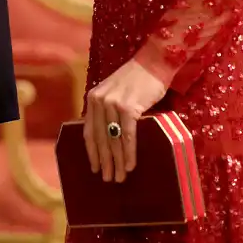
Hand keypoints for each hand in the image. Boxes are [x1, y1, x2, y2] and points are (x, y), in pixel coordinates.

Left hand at [84, 58, 166, 182]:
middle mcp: (99, 101)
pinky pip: (127, 136)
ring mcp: (113, 104)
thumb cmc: (137, 80)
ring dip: (117, 161)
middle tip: (108, 179)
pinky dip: (128, 153)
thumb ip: (108, 111)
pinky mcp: (128, 107)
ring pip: (113, 140)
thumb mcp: (115, 93)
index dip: (92, 152)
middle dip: (104, 162)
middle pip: (100, 138)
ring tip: (120, 177)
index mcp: (93, 98)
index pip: (88, 131)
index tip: (94, 168)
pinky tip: (130, 165)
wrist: (153, 63)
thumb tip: (108, 139)